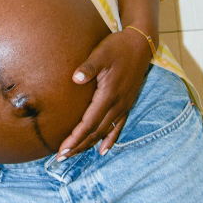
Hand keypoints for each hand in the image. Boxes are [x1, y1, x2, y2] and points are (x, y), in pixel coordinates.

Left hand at [56, 27, 153, 159]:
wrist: (142, 44)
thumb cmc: (118, 47)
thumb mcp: (102, 52)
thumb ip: (89, 66)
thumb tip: (76, 78)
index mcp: (109, 95)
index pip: (89, 123)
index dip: (75, 138)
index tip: (62, 149)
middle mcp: (117, 104)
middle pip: (95, 132)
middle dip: (78, 146)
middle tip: (61, 157)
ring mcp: (124, 105)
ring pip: (105, 132)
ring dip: (89, 144)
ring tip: (74, 154)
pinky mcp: (127, 103)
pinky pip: (118, 127)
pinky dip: (110, 140)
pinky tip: (103, 150)